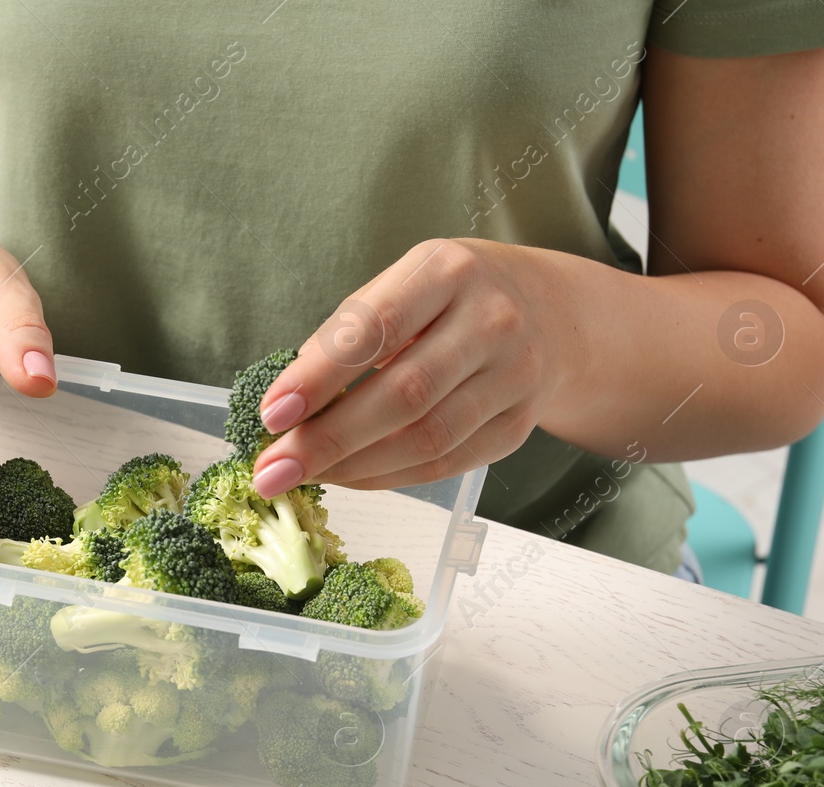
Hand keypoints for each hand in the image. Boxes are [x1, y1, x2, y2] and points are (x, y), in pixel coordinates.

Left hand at [249, 239, 565, 497]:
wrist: (552, 314)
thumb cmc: (454, 298)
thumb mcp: (404, 285)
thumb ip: (349, 334)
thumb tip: (288, 401)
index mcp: (448, 272)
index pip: (375, 329)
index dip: (319, 377)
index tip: (271, 414)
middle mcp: (491, 321)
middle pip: (403, 394)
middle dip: (327, 440)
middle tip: (271, 470)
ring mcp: (514, 376)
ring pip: (426, 439)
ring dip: (352, 467)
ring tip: (300, 477)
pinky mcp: (518, 425)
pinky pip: (445, 463)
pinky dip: (386, 477)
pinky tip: (346, 478)